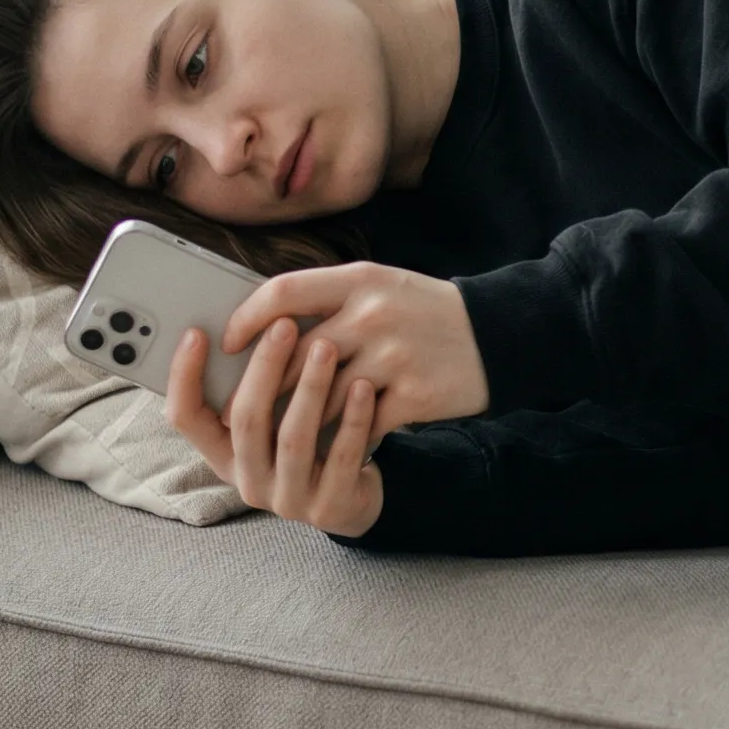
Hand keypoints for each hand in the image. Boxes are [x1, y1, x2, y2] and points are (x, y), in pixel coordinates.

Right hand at [167, 320, 382, 536]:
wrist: (356, 500)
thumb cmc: (312, 444)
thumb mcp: (277, 420)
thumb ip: (261, 387)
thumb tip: (256, 319)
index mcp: (224, 456)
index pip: (186, 418)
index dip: (184, 376)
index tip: (196, 333)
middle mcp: (248, 482)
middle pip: (245, 421)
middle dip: (264, 368)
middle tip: (283, 325)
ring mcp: (289, 500)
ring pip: (293, 438)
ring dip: (310, 388)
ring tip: (326, 346)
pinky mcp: (331, 508)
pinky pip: (341, 457)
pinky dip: (353, 419)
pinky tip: (364, 386)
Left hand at [224, 262, 489, 434]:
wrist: (501, 335)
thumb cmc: (426, 312)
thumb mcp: (380, 286)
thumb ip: (327, 300)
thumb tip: (264, 330)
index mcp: (360, 280)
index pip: (282, 294)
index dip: (246, 320)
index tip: (227, 343)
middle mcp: (374, 315)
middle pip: (295, 357)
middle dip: (266, 388)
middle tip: (242, 409)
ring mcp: (395, 356)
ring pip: (322, 399)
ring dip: (302, 421)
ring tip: (284, 434)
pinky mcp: (415, 396)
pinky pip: (361, 426)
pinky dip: (345, 441)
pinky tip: (334, 448)